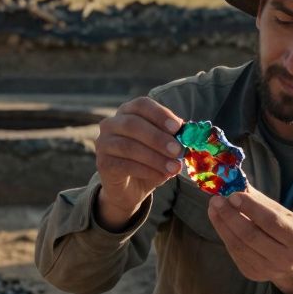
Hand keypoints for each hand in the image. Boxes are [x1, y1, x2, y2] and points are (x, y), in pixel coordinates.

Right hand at [94, 97, 184, 230]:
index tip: (177, 127)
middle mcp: (111, 124)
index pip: (141, 104)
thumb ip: (174, 138)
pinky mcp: (103, 164)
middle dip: (158, 138)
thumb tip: (190, 134)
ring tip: (174, 168)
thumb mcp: (165, 148)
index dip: (159, 114)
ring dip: (155, 157)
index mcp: (128, 112)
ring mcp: (103, 143)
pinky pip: (124, 165)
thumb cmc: (149, 162)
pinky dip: (146, 170)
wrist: (130, 189)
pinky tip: (161, 176)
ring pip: (129, 146)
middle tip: (178, 151)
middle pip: (133, 124)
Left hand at [207, 186, 292, 293]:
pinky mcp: (253, 274)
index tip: (234, 195)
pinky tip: (218, 221)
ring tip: (213, 208)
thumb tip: (236, 184)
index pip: (271, 222)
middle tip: (217, 200)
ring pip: (239, 245)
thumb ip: (261, 202)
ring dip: (222, 224)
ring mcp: (267, 269)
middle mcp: (285, 258)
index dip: (250, 208)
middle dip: (230, 216)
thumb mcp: (284, 214)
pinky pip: (234, 252)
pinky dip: (224, 234)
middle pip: (251, 235)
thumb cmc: (288, 232)